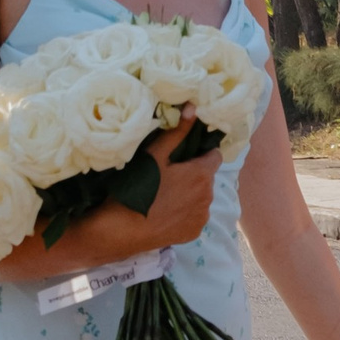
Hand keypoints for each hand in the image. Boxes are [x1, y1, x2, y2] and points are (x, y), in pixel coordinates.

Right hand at [130, 117, 217, 249]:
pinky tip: (166, 212)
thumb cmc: (139, 186)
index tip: (186, 155)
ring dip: (191, 194)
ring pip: (202, 198)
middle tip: (170, 174)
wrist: (124, 229)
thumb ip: (177, 132)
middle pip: (207, 178)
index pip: (215, 155)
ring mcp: (202, 217)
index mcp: (202, 174)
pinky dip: (186, 213)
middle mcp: (209, 196)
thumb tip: (193, 107)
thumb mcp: (155, 155)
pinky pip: (195, 216)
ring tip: (166, 195)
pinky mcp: (194, 232)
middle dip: (194, 173)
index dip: (201, 152)